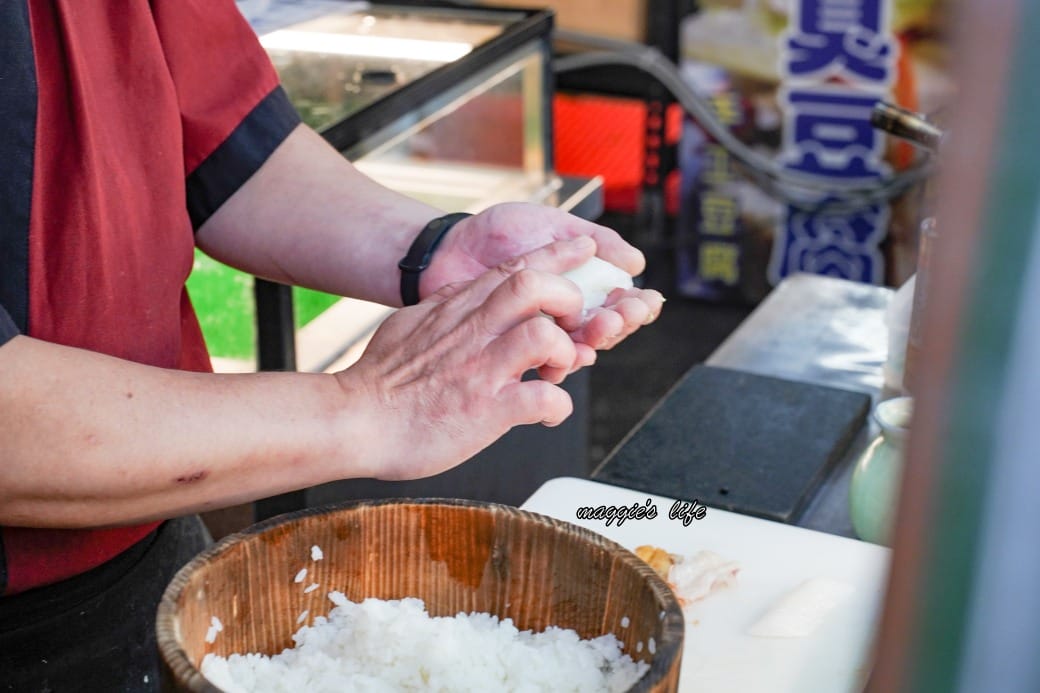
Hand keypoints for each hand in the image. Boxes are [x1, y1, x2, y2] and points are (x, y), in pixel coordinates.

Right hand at [339, 237, 596, 480]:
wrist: (353, 421)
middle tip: (573, 323)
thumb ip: (443, 307)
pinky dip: (557, 407)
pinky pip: (541, 399)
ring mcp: (480, 370)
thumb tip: (461, 292)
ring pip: (543, 336)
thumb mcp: (409, 324)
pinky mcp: (485, 410)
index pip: (513, 268)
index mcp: (456, 310)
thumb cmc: (379, 381)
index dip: (556, 255)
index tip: (585, 248)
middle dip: (567, 298)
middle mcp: (471, 333)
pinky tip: (549, 415)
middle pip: (533, 287)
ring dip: (564, 352)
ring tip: (558, 369)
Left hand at [419, 202, 664, 350]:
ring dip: (591, 345)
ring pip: (579, 351)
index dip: (636, 306)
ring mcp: (542, 336)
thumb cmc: (499, 233)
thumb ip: (593, 237)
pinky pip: (543, 367)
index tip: (642, 301)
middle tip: (613, 318)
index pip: (620, 303)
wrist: (448, 250)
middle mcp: (567, 315)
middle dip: (616, 325)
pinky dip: (557, 366)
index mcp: (583, 284)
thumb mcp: (550, 223)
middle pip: (606, 330)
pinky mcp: (516, 354)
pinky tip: (563, 361)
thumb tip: (635, 263)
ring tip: (590, 335)